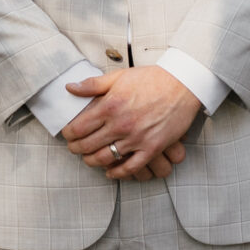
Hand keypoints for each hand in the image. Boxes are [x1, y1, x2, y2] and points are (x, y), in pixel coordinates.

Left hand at [61, 66, 199, 179]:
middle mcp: (120, 124)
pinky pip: (130, 167)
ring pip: (105, 158)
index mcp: (110, 105)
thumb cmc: (152, 79)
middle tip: (73, 148)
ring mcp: (136, 138)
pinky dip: (117, 173)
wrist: (182, 84)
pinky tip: (110, 172)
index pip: (79, 127)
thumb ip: (93, 84)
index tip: (67, 134)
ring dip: (92, 161)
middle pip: (88, 145)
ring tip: (88, 159)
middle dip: (76, 149)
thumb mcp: (119, 76)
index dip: (68, 133)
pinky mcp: (151, 148)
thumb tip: (70, 88)